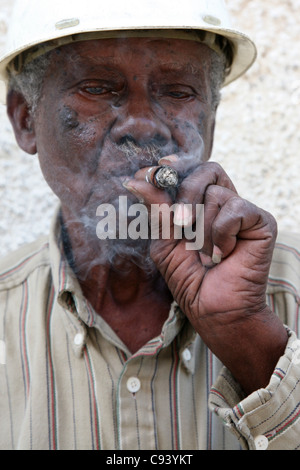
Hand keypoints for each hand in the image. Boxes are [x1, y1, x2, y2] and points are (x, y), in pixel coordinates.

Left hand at [124, 157, 287, 393]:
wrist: (215, 310)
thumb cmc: (190, 280)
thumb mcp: (164, 243)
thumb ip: (156, 211)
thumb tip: (136, 180)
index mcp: (201, 206)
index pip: (191, 172)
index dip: (176, 165)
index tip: (157, 167)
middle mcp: (223, 204)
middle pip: (206, 171)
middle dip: (185, 194)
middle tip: (179, 225)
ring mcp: (242, 212)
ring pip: (215, 193)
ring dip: (202, 230)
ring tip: (206, 256)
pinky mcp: (261, 221)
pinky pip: (234, 209)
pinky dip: (222, 234)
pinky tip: (223, 254)